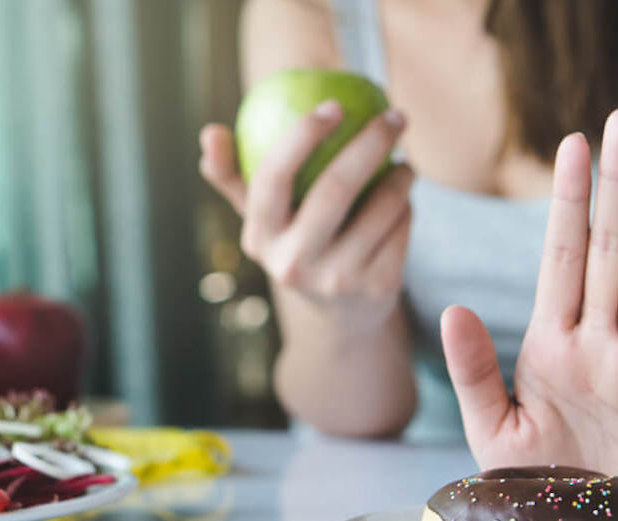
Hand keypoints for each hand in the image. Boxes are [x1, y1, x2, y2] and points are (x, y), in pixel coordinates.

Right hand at [199, 101, 413, 330]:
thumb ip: (234, 177)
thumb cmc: (298, 246)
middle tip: (394, 116)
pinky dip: (407, 208)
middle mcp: (294, 263)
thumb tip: (210, 132)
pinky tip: (405, 201)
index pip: (272, 177)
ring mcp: (337, 280)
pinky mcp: (377, 288)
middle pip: (335, 188)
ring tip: (403, 163)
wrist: (341, 317)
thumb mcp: (264, 221)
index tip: (333, 105)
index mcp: (260, 237)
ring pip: (380, 207)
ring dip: (401, 176)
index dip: (302, 135)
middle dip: (370, 142)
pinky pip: (401, 228)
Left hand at [440, 109, 617, 501]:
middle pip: (607, 252)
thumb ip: (474, 369)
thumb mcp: (494, 428)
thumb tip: (452, 308)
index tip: (571, 146)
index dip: (567, 202)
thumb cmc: (542, 484)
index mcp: (553, 345)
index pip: (561, 258)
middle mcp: (600, 345)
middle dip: (615, 188)